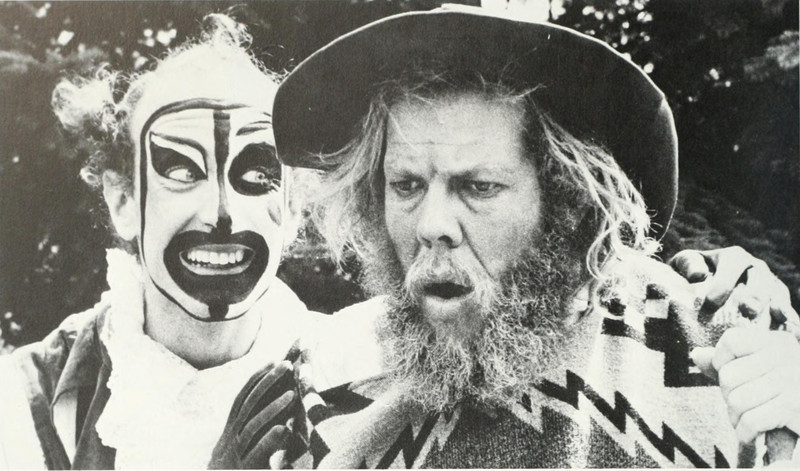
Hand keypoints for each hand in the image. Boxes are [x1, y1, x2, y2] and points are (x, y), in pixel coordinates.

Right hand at [209, 361, 298, 468]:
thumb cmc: (241, 464)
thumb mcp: (248, 439)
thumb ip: (261, 420)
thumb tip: (282, 400)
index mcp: (235, 426)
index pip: (246, 395)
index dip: (259, 377)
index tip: (276, 359)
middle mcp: (234, 435)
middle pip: (250, 403)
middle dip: (268, 381)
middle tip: (288, 364)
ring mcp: (238, 451)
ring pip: (254, 425)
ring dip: (273, 408)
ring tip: (293, 394)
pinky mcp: (246, 467)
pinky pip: (257, 451)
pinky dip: (269, 440)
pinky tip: (283, 429)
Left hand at [669, 246, 797, 328]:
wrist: (704, 288)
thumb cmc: (692, 276)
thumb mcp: (686, 265)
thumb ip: (689, 265)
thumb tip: (699, 275)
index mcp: (734, 257)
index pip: (732, 267)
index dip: (723, 284)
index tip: (710, 304)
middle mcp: (757, 269)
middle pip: (761, 280)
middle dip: (755, 294)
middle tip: (748, 310)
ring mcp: (770, 285)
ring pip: (778, 294)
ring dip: (777, 308)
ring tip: (773, 322)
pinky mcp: (779, 303)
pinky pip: (787, 311)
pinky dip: (790, 321)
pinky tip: (791, 333)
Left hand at [692, 328, 799, 443]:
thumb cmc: (785, 392)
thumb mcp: (759, 369)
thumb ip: (728, 362)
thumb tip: (695, 355)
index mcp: (776, 342)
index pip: (732, 339)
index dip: (721, 360)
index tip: (729, 374)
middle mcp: (786, 356)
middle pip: (728, 376)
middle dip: (728, 397)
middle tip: (742, 405)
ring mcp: (792, 381)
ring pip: (737, 400)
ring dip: (736, 418)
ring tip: (746, 420)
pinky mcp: (794, 407)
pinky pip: (751, 421)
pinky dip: (746, 433)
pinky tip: (752, 435)